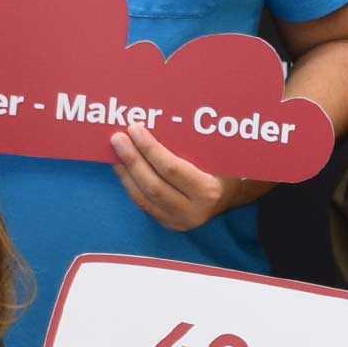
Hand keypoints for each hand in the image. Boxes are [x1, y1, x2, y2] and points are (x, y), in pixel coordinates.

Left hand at [110, 123, 246, 233]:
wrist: (232, 197)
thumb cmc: (225, 169)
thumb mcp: (216, 156)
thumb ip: (192, 145)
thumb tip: (156, 121)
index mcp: (207, 191)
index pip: (171, 169)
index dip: (150, 149)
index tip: (135, 129)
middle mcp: (192, 211)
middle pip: (153, 185)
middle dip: (132, 160)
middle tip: (118, 138)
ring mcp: (178, 222)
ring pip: (143, 198)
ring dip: (126, 173)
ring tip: (115, 151)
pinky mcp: (168, 224)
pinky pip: (143, 204)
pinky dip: (130, 184)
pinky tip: (122, 167)